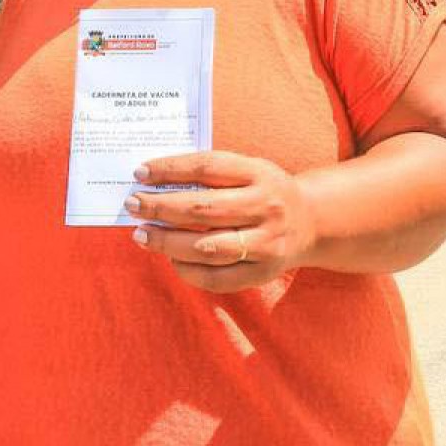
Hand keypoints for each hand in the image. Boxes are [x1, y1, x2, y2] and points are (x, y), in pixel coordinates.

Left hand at [125, 151, 318, 293]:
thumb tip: (156, 182)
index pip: (208, 167)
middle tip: (133, 204)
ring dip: (168, 242)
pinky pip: (217, 278)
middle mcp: (267, 206)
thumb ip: (212, 173)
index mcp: (261, 173)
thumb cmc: (266, 191)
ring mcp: (267, 242)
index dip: (171, 169)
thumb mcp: (250, 170)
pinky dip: (188, 270)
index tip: (141, 172)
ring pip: (207, 247)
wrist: (313, 222)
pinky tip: (170, 259)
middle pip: (204, 209)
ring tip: (142, 234)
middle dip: (161, 207)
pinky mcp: (263, 272)